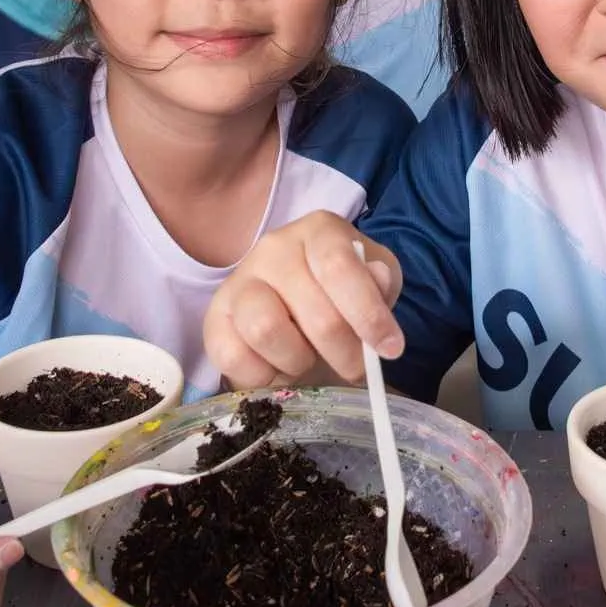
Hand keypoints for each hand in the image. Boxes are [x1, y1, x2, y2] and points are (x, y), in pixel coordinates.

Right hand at [204, 211, 401, 388]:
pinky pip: (233, 357)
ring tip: (308, 359)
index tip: (389, 350)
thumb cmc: (343, 292)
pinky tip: (278, 367)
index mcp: (319, 231)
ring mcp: (239, 281)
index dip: (367, 314)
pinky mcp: (215, 318)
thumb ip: (382, 282)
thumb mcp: (377, 281)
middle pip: (313, 311)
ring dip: (298, 360)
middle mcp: (274, 248)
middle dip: (343, 352)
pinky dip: (263, 376)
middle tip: (354, 366)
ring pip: (265, 330)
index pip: (339, 268)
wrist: (299, 308)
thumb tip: (379, 278)